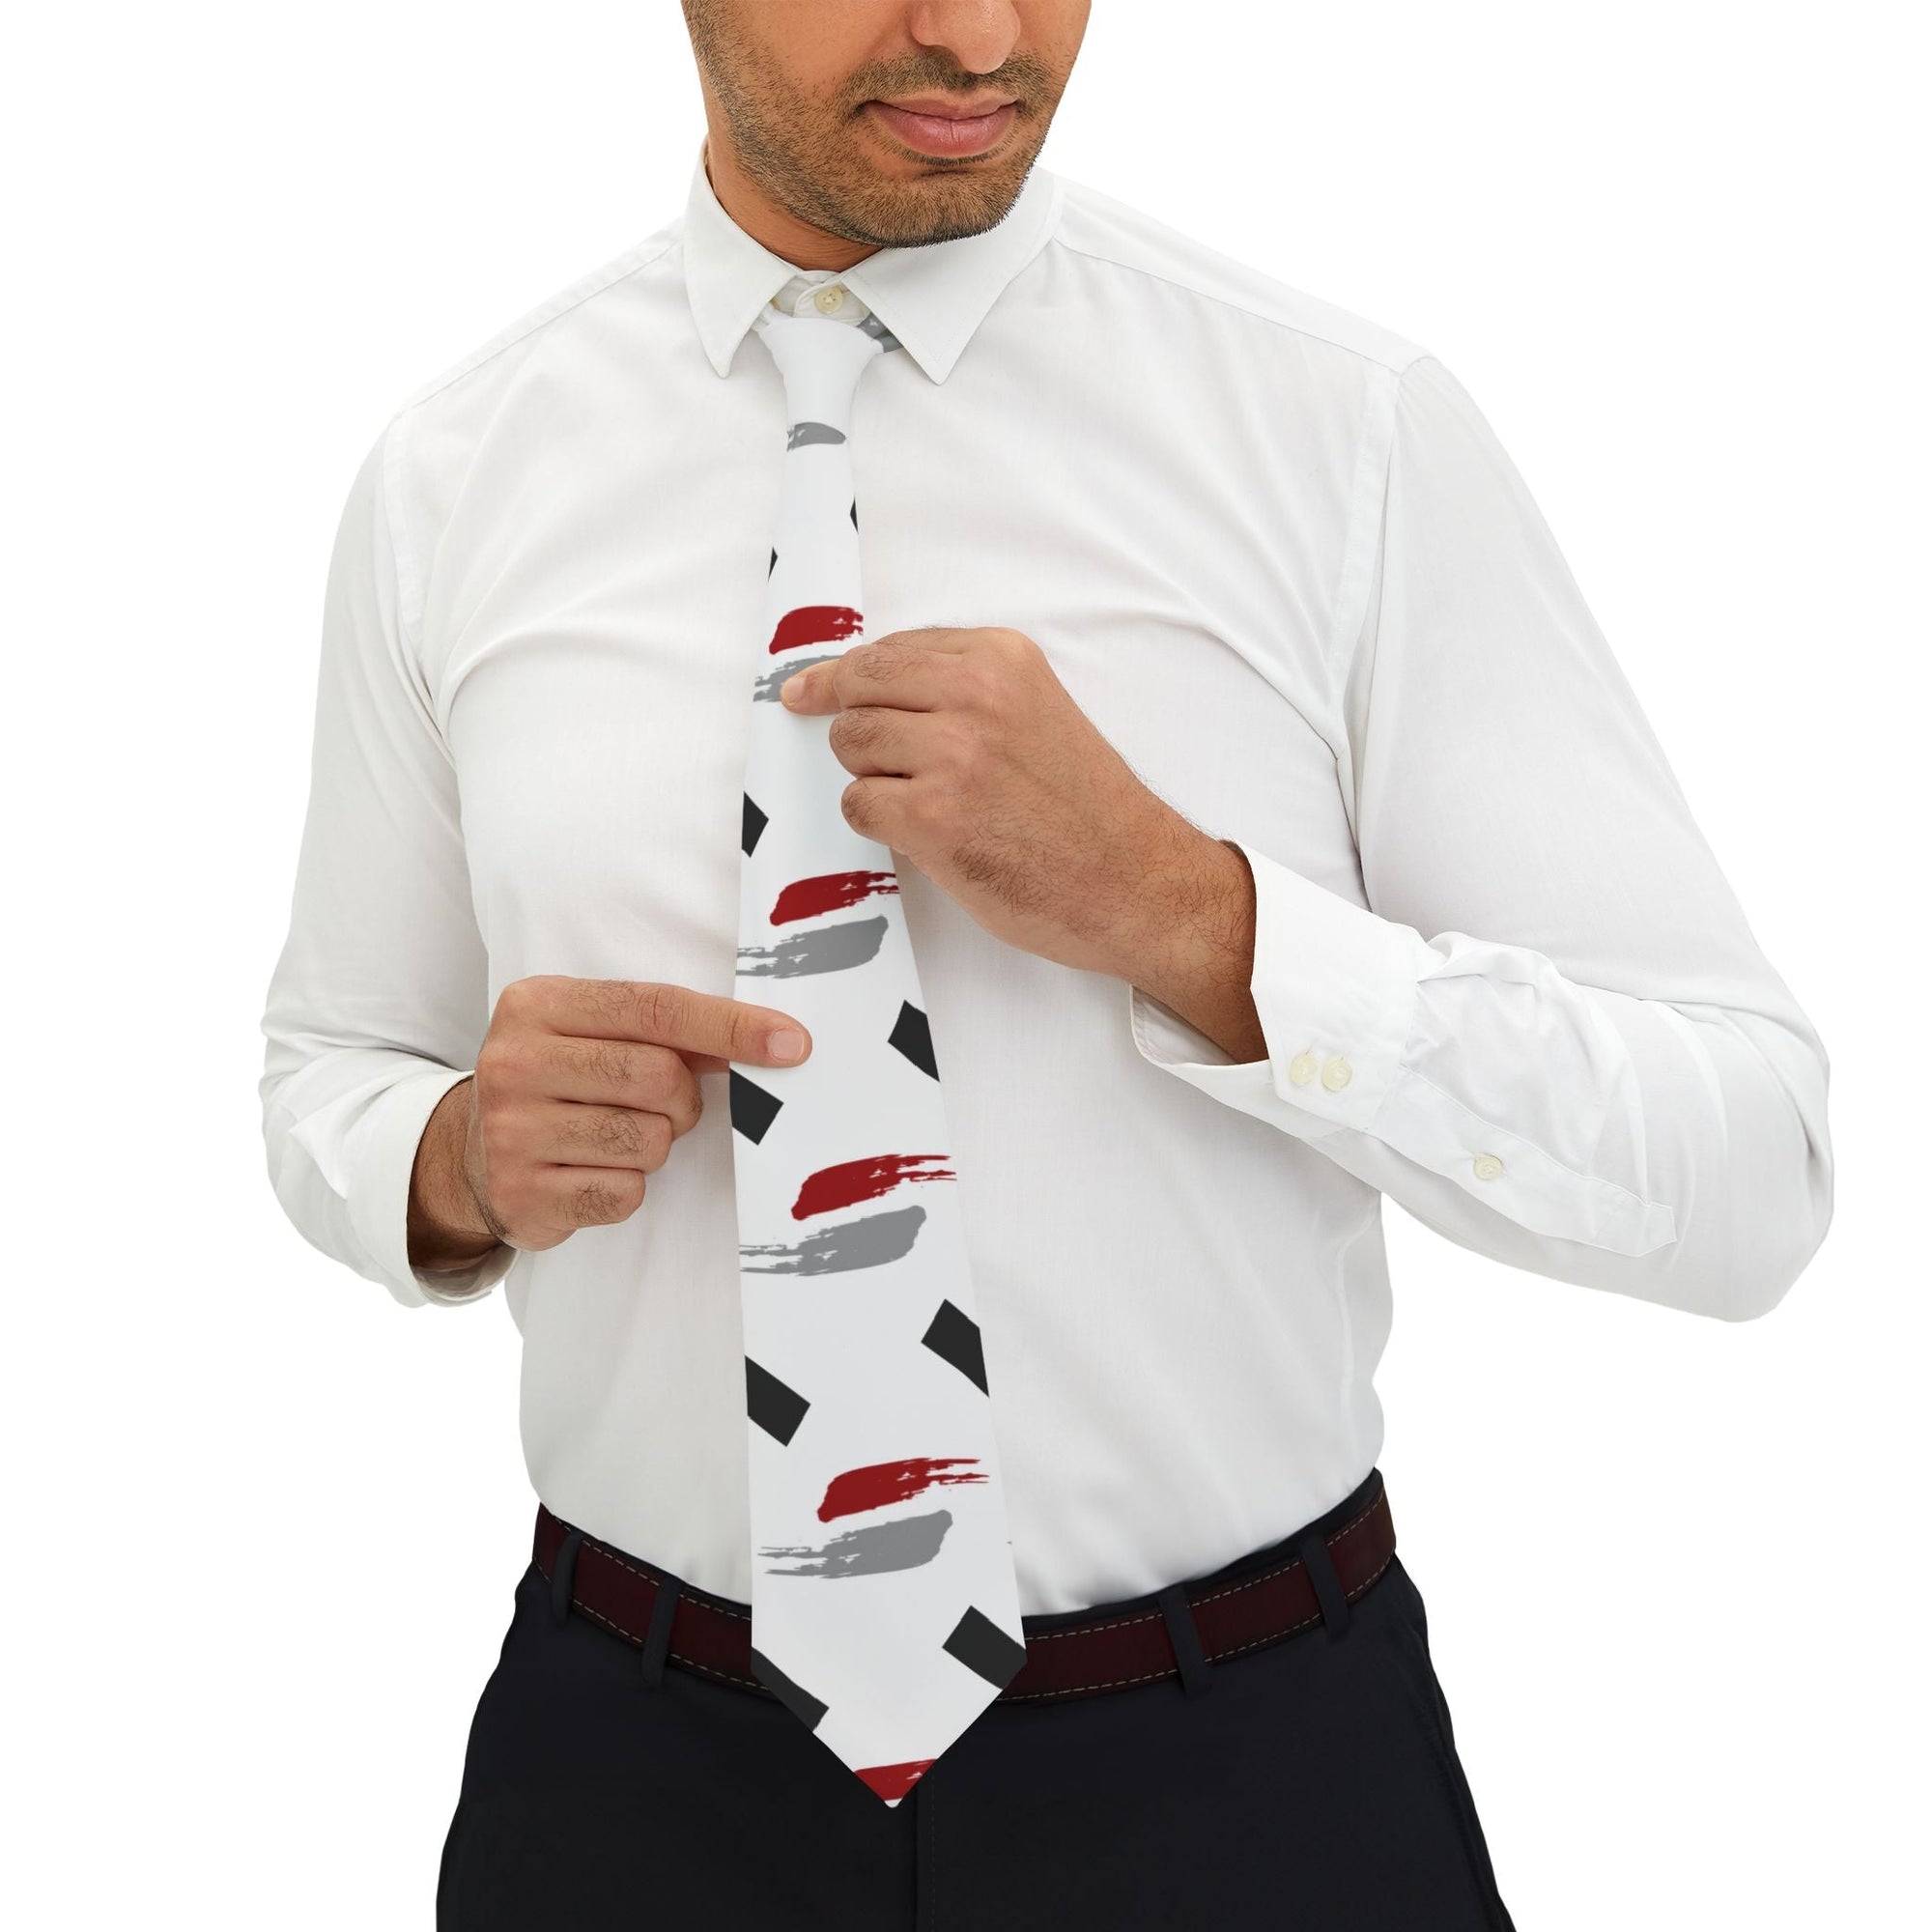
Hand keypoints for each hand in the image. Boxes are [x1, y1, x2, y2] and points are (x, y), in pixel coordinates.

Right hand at [407, 978, 812, 1269]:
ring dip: (655, 1144)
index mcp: (537, 1003)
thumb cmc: (559, 1080)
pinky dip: (628, 1186)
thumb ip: (668, 1030)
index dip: (731, 1026)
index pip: (656, 1008)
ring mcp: (511, 1132)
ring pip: (647, 1141)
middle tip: (667, 1106)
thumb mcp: (594, 1033)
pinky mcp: (521, 1194)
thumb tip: (772, 1040)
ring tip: (618, 1137)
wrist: (468, 1153)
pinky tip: (593, 1171)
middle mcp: (514, 1062)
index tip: (793, 1043)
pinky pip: (624, 1193)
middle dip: (683, 1098)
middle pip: (658, 1076)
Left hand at [779, 626, 1209, 977]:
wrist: (1131, 879)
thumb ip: (965, 690)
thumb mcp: (1036, 711)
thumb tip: (865, 688)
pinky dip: (877, 822)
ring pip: (851, 747)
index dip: (841, 676)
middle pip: (858, 691)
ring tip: (924, 801)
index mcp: (1001, 659)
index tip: (808, 690)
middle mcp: (975, 696)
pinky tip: (923, 834)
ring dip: (870, 778)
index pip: (889, 651)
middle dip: (851, 725)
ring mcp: (952, 756)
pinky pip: (858, 806)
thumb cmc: (1083, 807)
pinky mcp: (933, 817)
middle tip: (870, 759)